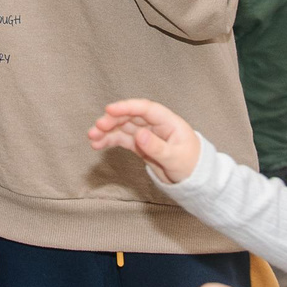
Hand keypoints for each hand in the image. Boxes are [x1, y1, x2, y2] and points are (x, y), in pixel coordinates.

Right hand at [87, 98, 202, 183]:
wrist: (194, 179)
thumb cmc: (191, 165)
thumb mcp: (175, 158)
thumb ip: (157, 147)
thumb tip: (139, 135)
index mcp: (168, 121)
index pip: (145, 108)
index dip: (127, 107)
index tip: (109, 109)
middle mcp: (155, 125)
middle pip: (131, 117)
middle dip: (112, 120)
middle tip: (97, 127)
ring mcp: (146, 134)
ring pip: (123, 128)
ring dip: (107, 131)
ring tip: (92, 138)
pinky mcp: (140, 145)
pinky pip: (123, 140)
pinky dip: (110, 141)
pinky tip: (97, 144)